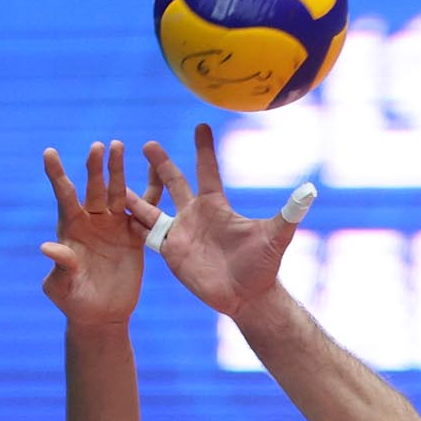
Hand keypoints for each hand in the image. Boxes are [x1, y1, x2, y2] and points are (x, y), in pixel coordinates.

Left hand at [41, 141, 161, 326]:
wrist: (102, 314)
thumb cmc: (74, 301)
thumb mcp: (61, 285)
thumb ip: (59, 265)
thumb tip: (48, 247)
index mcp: (71, 228)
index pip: (63, 196)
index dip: (56, 174)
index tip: (49, 152)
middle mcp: (92, 222)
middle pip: (93, 188)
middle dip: (96, 168)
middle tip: (99, 146)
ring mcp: (113, 227)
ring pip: (117, 192)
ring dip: (118, 171)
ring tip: (120, 145)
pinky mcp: (133, 236)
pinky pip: (144, 210)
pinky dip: (151, 190)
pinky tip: (159, 171)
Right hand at [127, 124, 306, 319]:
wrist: (247, 296)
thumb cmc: (262, 266)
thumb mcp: (275, 236)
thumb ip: (289, 212)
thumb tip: (310, 190)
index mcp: (217, 206)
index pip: (207, 170)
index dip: (204, 148)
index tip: (201, 123)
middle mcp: (195, 215)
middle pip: (174, 182)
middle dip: (160, 163)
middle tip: (146, 143)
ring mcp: (180, 232)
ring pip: (151, 205)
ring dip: (134, 191)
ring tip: (112, 175)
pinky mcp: (169, 251)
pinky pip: (145, 233)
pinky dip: (129, 221)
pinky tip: (110, 210)